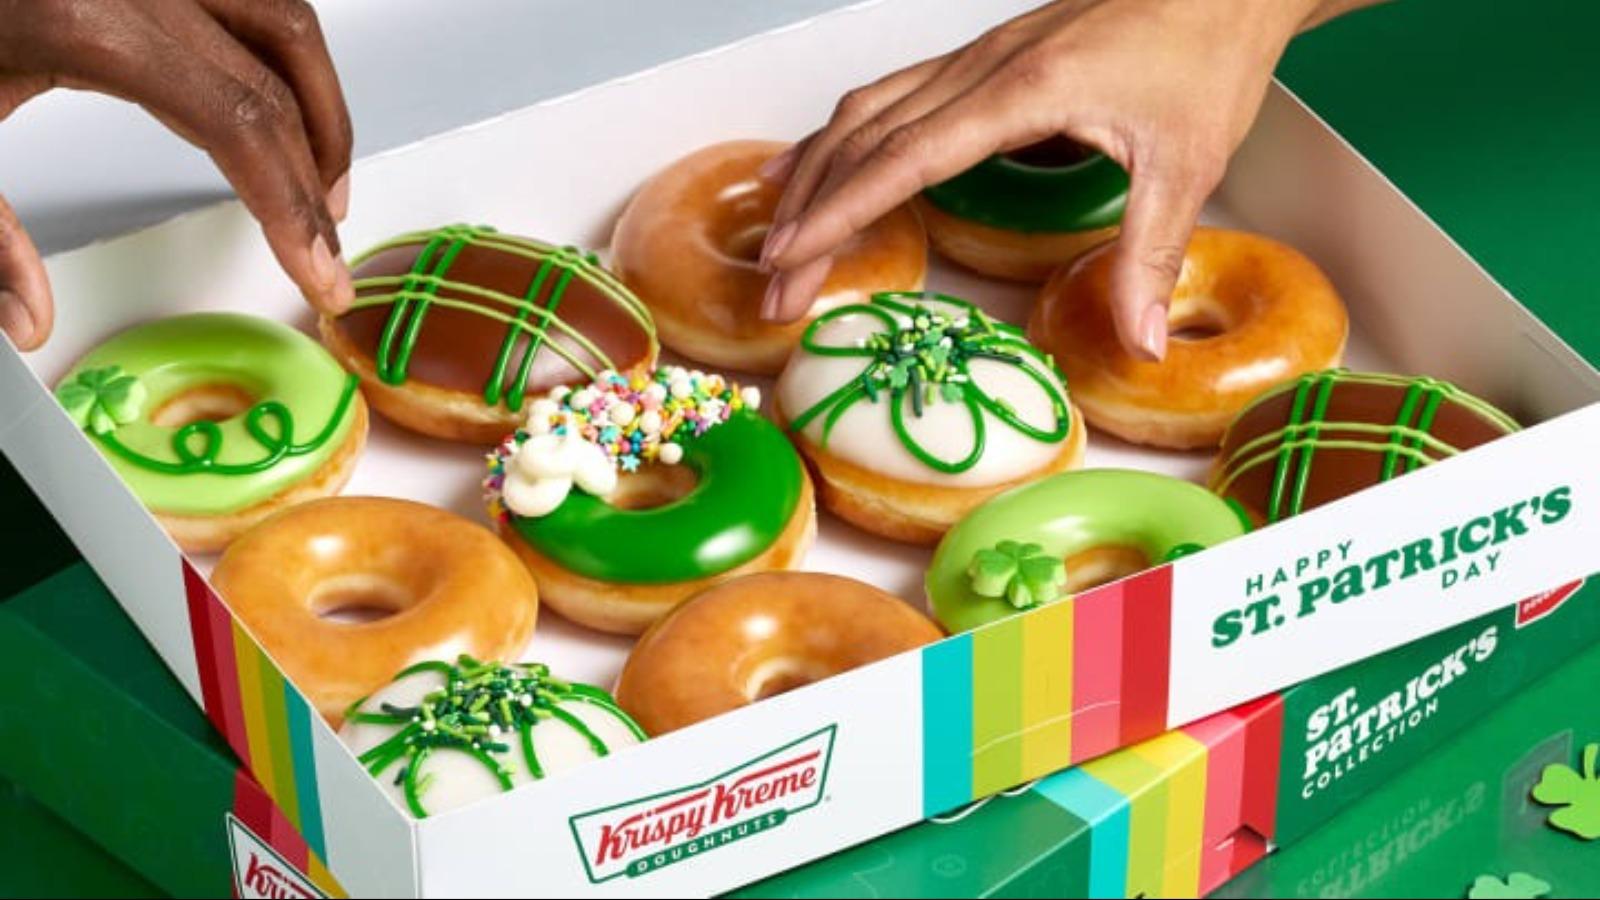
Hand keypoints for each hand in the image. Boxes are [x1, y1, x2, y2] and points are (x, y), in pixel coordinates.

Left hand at [0, 0, 353, 349]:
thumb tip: (28, 318)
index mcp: (88, 20)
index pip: (241, 124)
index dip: (292, 208)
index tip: (316, 270)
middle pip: (279, 76)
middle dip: (316, 172)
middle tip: (322, 246)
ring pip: (286, 18)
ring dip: (319, 104)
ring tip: (320, 181)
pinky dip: (282, 55)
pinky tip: (278, 105)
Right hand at [759, 0, 1378, 359]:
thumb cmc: (1204, 54)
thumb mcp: (1187, 163)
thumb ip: (1150, 255)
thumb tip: (1138, 343)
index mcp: (1021, 91)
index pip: (904, 158)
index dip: (842, 210)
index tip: (795, 255)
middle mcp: (982, 67)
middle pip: (863, 138)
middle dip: (809, 212)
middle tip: (776, 284)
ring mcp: (975, 58)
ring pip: (864, 109)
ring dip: (814, 171)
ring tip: (779, 233)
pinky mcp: (982, 60)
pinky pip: (888, 95)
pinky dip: (842, 136)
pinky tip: (821, 162)